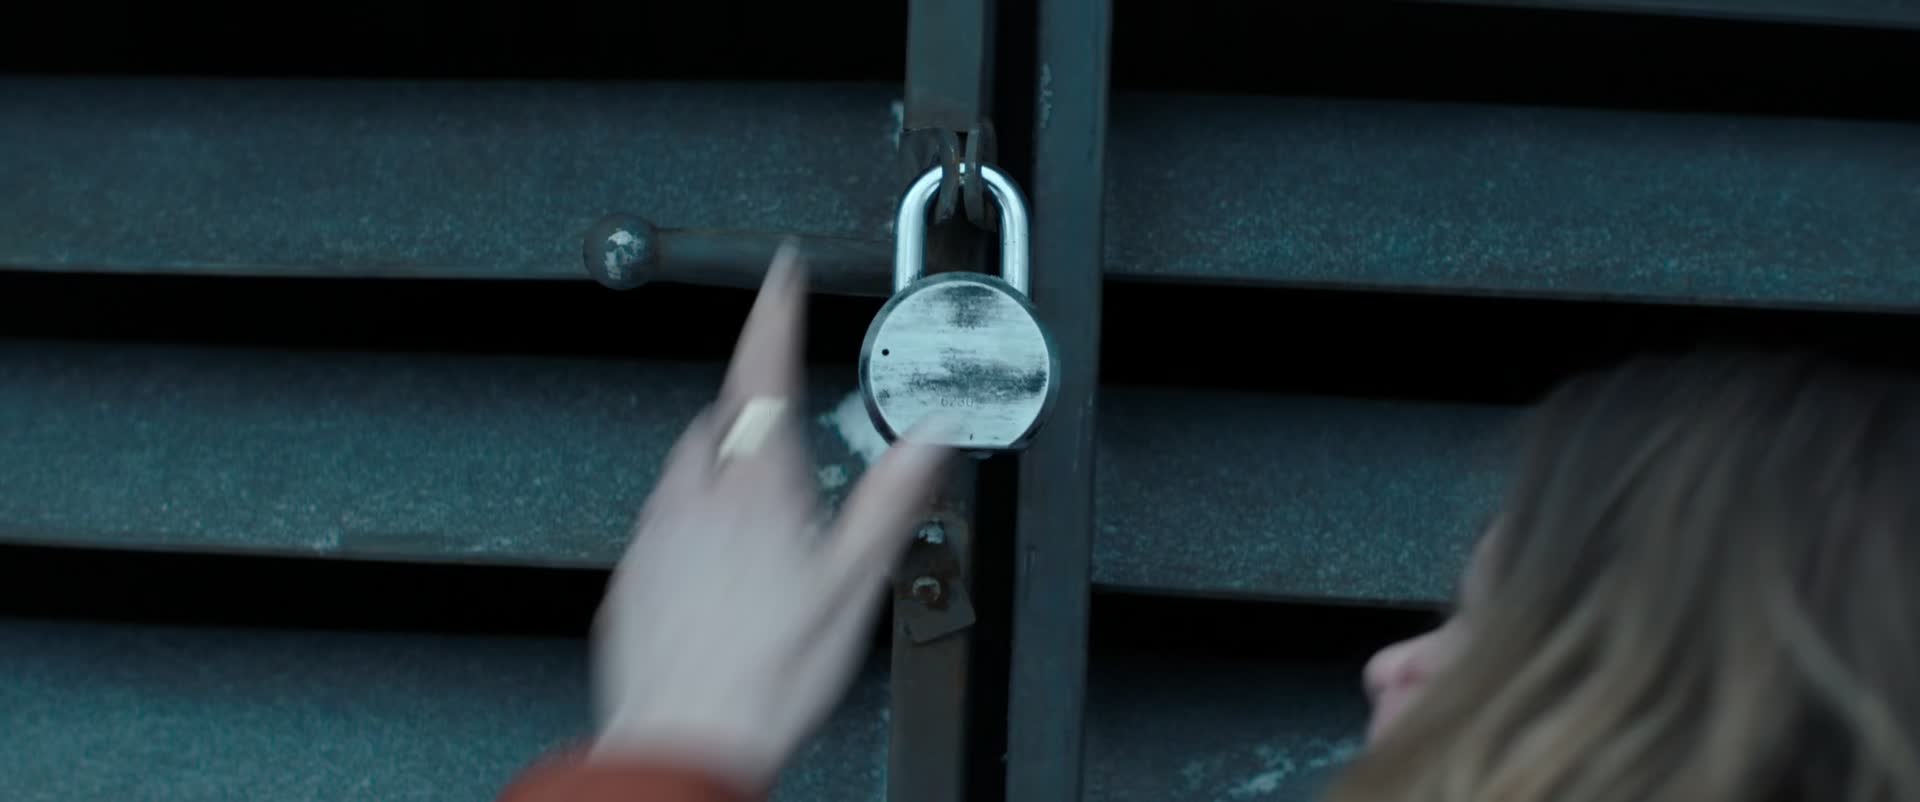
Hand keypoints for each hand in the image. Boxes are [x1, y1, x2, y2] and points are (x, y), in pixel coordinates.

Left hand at [588, 244, 954, 792]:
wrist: (684, 739)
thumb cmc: (767, 673)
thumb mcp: (853, 584)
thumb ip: (891, 499)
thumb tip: (929, 437)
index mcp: (756, 488)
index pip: (761, 372)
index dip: (773, 314)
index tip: (781, 273)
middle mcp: (695, 498)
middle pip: (723, 420)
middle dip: (753, 408)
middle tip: (792, 431)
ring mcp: (657, 535)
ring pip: (688, 468)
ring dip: (723, 464)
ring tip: (763, 512)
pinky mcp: (633, 575)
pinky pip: (663, 522)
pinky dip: (693, 521)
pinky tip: (722, 569)